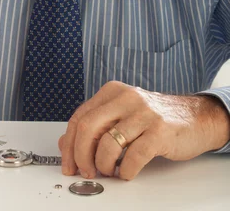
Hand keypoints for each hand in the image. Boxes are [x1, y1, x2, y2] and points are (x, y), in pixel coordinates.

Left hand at [58, 80, 229, 180]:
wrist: (195, 117)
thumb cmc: (155, 119)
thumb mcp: (122, 114)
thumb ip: (96, 125)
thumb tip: (66, 144)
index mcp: (113, 91)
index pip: (80, 117)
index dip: (69, 145)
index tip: (69, 164)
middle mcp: (126, 97)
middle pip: (89, 128)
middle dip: (82, 156)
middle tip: (86, 171)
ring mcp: (144, 113)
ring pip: (108, 144)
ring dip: (104, 165)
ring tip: (110, 170)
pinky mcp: (160, 131)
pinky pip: (133, 156)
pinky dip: (126, 171)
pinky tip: (127, 171)